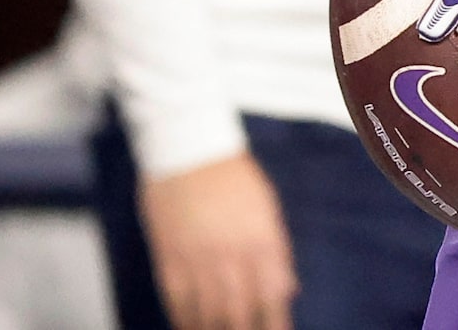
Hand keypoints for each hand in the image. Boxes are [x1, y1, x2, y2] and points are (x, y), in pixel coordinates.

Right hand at [139, 152, 296, 329]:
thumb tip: (288, 289)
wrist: (187, 145)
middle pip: (240, 315)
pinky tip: (189, 327)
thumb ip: (278, 251)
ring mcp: (199, 260)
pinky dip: (184, 321)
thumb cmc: (232, 174)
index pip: (273, 301)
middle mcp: (232, 256)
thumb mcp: (266, 207)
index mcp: (262, 242)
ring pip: (208, 315)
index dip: (275, 327)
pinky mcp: (170, 258)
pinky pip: (178, 302)